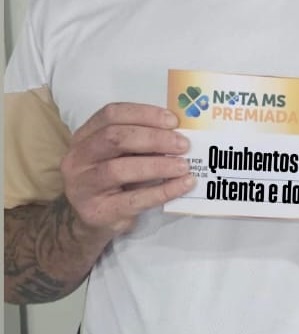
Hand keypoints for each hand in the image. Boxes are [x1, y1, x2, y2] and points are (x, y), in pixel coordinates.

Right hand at [60, 102, 194, 237]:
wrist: (91, 220)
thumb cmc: (113, 180)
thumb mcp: (121, 155)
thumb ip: (141, 142)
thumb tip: (179, 134)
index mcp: (85, 136)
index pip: (111, 114)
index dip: (144, 114)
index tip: (173, 121)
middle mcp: (79, 158)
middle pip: (114, 138)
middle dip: (154, 138)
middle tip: (182, 144)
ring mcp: (84, 186)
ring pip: (120, 169)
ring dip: (158, 165)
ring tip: (184, 166)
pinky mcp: (99, 212)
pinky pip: (134, 200)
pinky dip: (163, 191)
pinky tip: (183, 184)